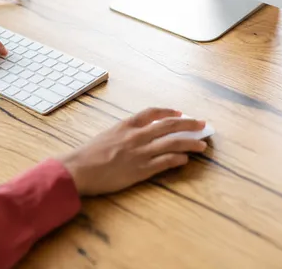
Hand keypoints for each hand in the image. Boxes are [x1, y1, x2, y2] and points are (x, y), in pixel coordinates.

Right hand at [58, 108, 207, 195]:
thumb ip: (123, 133)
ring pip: (172, 143)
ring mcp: (140, 152)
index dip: (169, 111)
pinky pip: (165, 162)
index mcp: (126, 125)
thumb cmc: (88, 155)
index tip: (180, 112)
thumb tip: (137, 134)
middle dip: (188, 123)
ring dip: (190, 143)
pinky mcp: (141, 170)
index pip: (152, 113)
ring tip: (202, 145)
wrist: (79, 169)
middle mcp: (136, 136)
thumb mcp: (107, 136)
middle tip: (202, 124)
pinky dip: (177, 159)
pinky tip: (185, 160)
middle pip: (169, 125)